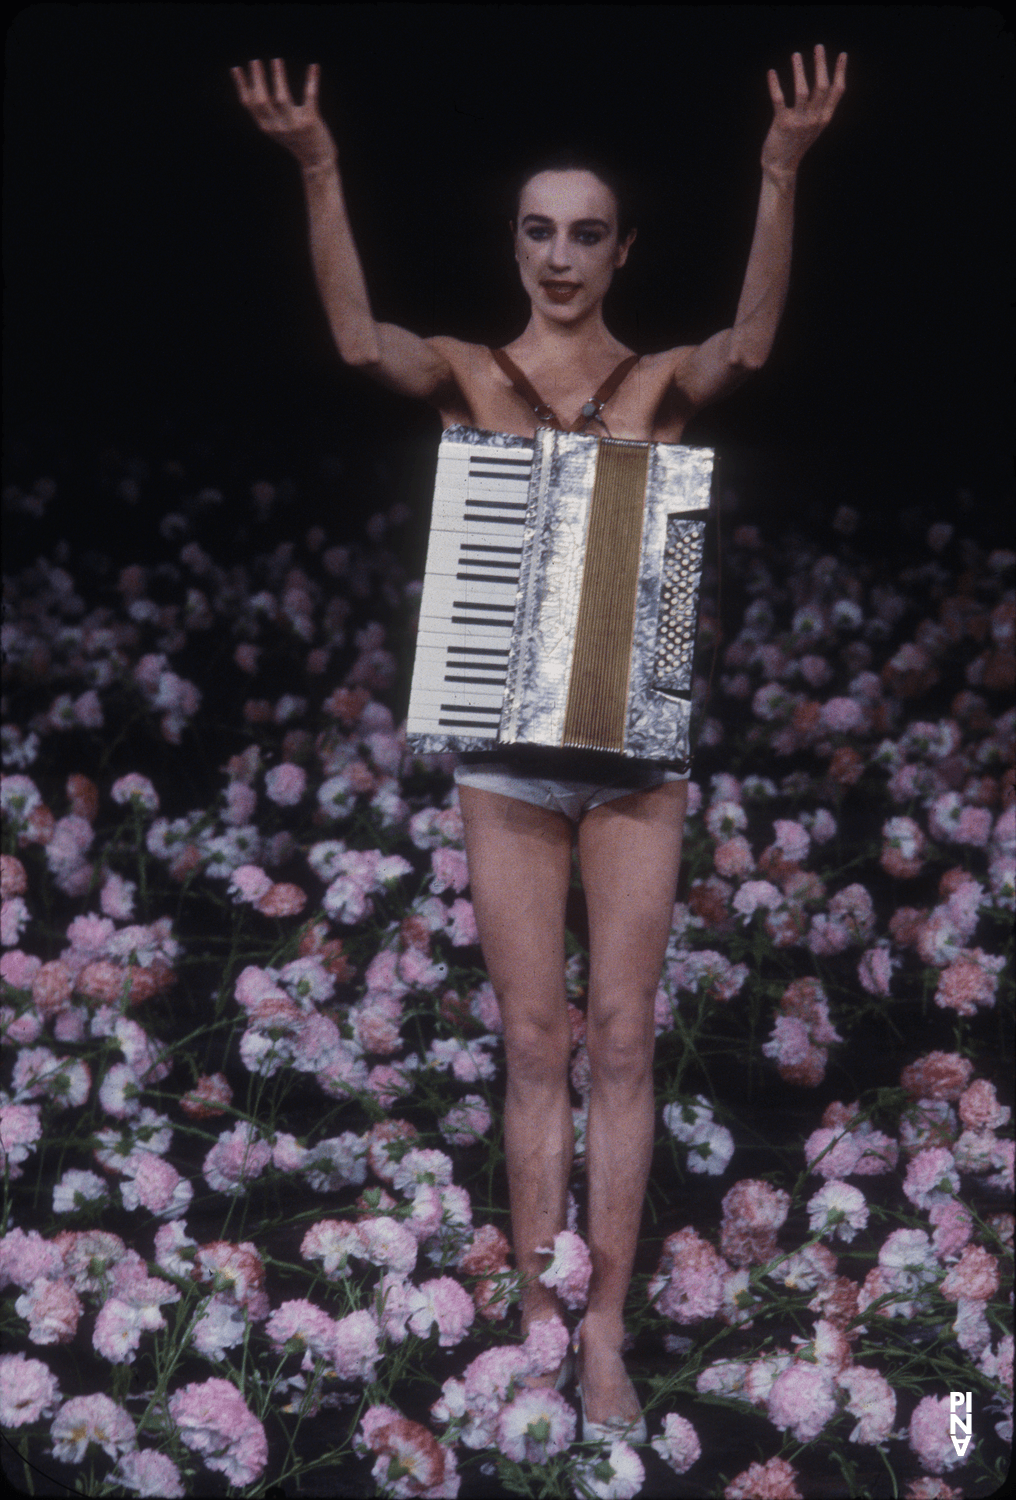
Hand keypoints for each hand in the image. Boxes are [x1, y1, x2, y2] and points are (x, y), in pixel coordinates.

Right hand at [231, 59, 336, 170]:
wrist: (318, 161)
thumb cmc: (297, 140)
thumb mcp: (278, 129)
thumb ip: (267, 114)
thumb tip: (253, 90)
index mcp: (266, 126)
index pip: (249, 104)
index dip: (241, 85)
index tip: (236, 68)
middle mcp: (277, 127)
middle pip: (262, 100)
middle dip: (257, 79)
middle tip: (255, 60)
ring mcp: (293, 125)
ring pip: (281, 98)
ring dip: (278, 77)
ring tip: (276, 59)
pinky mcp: (311, 122)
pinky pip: (310, 96)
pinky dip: (312, 80)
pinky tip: (314, 65)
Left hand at [761, 44, 846, 176]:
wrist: (781, 167)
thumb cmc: (796, 144)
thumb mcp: (813, 127)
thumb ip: (819, 109)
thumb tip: (824, 85)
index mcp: (824, 119)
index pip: (837, 92)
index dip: (840, 72)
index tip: (842, 54)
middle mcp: (814, 119)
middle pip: (822, 86)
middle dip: (821, 64)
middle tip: (818, 46)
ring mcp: (799, 122)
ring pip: (802, 90)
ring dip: (799, 70)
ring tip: (796, 55)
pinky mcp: (782, 124)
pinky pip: (779, 99)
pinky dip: (774, 85)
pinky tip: (771, 72)